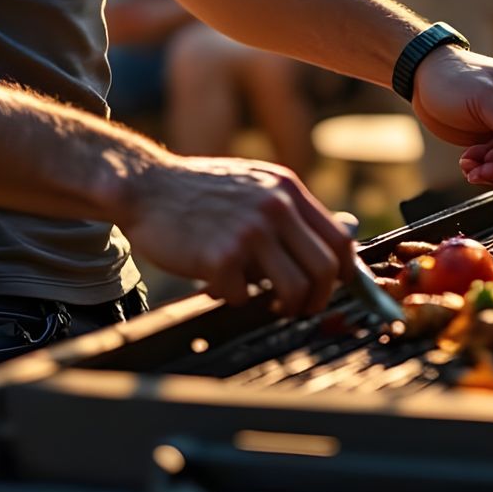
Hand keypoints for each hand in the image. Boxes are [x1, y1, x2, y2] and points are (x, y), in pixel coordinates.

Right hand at [115, 152, 352, 314]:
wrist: (147, 186)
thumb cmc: (200, 191)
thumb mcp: (254, 184)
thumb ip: (290, 210)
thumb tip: (340, 236)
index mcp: (286, 189)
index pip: (339, 238)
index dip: (345, 272)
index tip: (335, 288)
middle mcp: (274, 207)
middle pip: (325, 269)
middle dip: (318, 299)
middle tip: (302, 308)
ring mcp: (249, 232)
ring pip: (295, 289)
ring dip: (285, 307)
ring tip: (268, 304)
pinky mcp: (221, 256)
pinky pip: (244, 296)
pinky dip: (233, 297)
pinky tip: (218, 282)